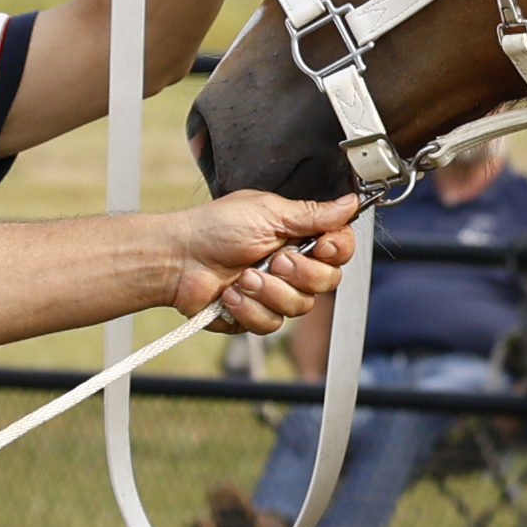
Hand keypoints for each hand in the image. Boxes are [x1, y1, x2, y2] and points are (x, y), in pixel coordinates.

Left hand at [164, 190, 359, 333]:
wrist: (178, 258)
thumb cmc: (213, 228)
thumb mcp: (267, 211)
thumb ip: (312, 214)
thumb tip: (349, 203)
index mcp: (297, 235)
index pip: (339, 248)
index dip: (336, 250)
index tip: (323, 246)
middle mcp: (291, 266)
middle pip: (327, 282)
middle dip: (300, 272)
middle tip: (274, 259)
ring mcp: (275, 292)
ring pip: (300, 306)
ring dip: (269, 291)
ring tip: (243, 276)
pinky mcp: (256, 314)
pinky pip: (272, 323)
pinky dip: (249, 308)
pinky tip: (231, 293)